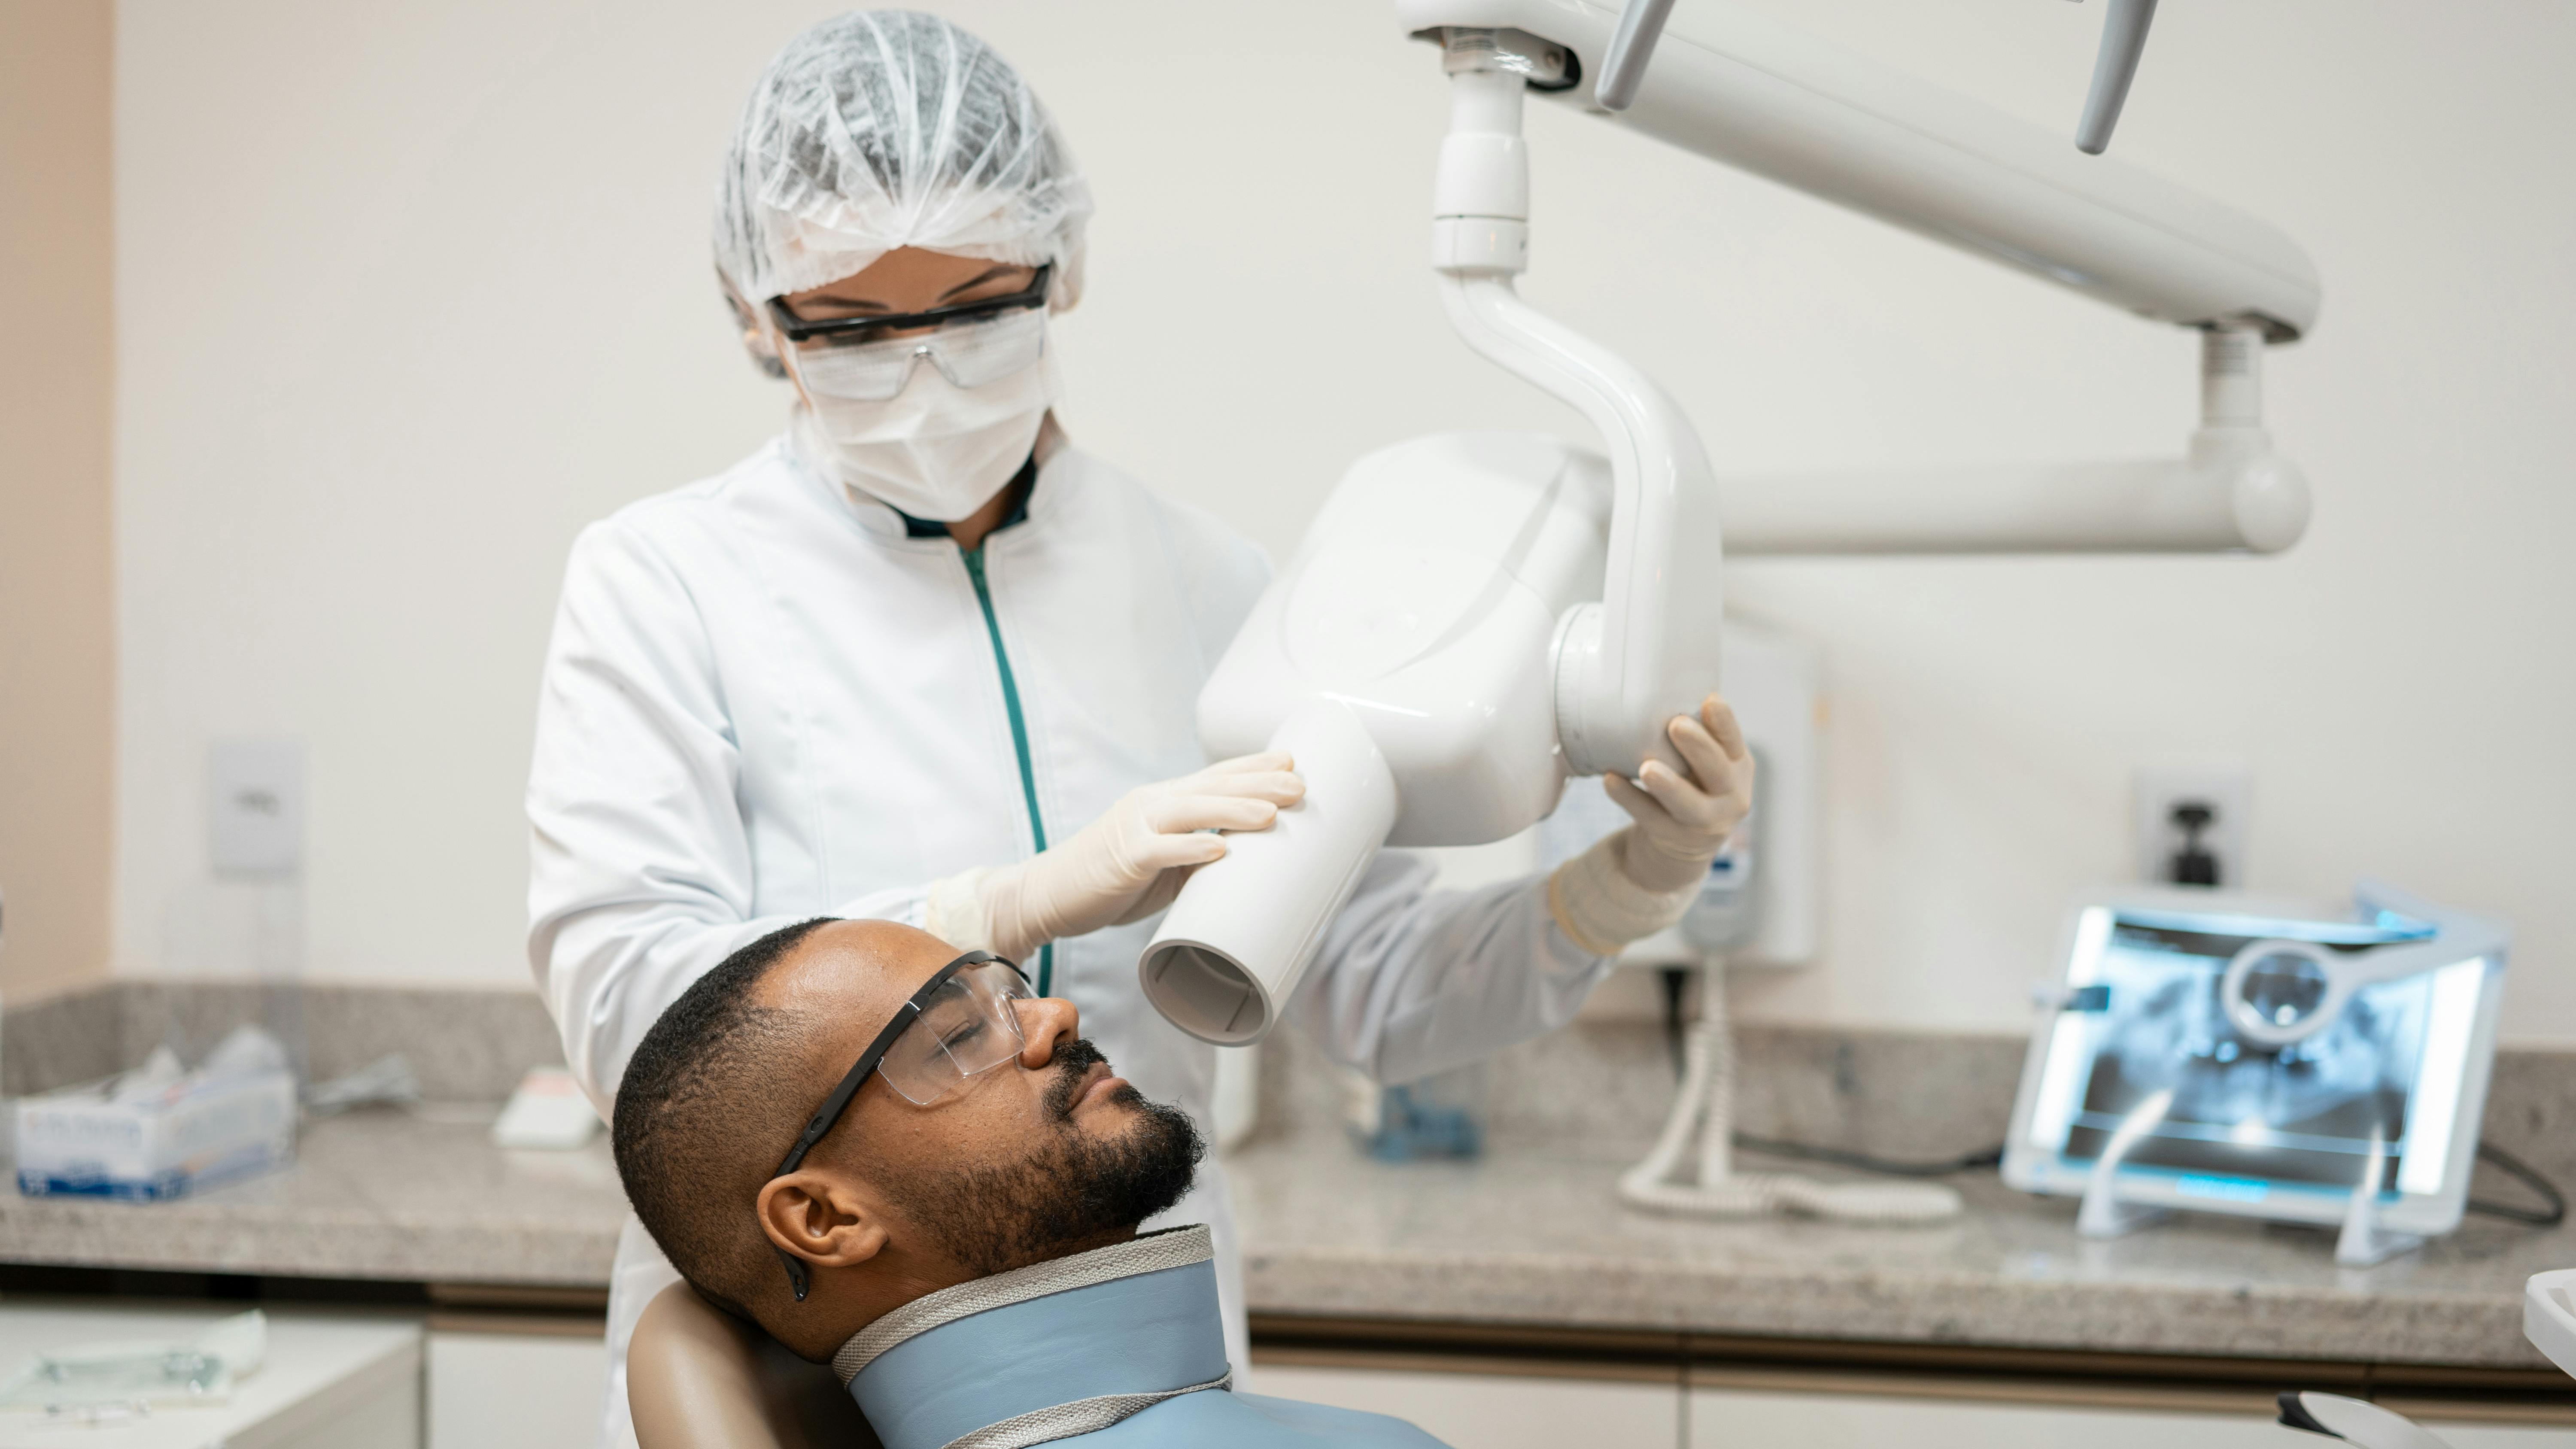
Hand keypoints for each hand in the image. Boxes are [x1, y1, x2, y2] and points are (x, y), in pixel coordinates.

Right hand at [978, 753, 1305, 958]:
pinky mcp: (1123, 857)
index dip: (1252, 768)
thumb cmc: (1109, 880)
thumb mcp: (1163, 864)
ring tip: (1272, 813)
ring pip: (1192, 810)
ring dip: (1233, 810)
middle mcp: (1151, 804)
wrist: (1048, 894)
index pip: (1214, 777)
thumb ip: (1196, 856)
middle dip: (1258, 784)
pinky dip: (1190, 849)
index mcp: (1162, 802)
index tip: (1291, 762)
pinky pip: (1161, 850)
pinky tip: (1218, 853)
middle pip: (1212, 786)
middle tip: (1299, 784)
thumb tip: (1241, 863)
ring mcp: (1135, 827)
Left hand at [1602, 694, 1754, 893]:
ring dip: (1668, 785)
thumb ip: (1699, 736)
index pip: (1734, 742)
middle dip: (1698, 748)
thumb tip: (1661, 684)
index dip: (1725, 723)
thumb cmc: (1695, 783)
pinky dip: (1630, 798)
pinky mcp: (1675, 838)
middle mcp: (1730, 796)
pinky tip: (1610, 780)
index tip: (1710, 700)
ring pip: (1689, 805)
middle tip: (1676, 725)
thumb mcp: (1708, 762)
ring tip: (1647, 767)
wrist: (1687, 843)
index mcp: (1738, 767)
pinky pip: (1651, 817)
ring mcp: (1705, 823)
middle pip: (1718, 772)